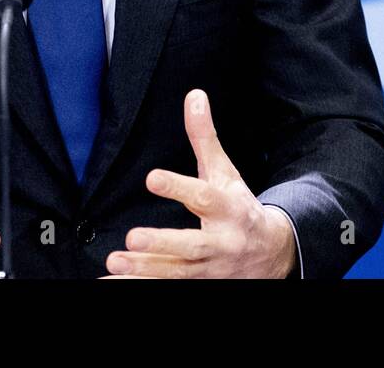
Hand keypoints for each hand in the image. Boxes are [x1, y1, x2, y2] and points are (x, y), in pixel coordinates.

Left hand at [101, 88, 296, 277]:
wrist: (272, 254)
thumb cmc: (239, 206)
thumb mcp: (225, 172)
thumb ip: (205, 138)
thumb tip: (194, 95)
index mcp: (229, 209)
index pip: (204, 197)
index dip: (179, 187)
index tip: (152, 177)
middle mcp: (221, 242)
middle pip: (191, 245)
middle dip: (162, 244)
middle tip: (131, 237)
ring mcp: (210, 268)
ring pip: (178, 273)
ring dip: (146, 270)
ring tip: (116, 262)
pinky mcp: (200, 284)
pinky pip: (167, 288)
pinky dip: (140, 287)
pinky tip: (111, 281)